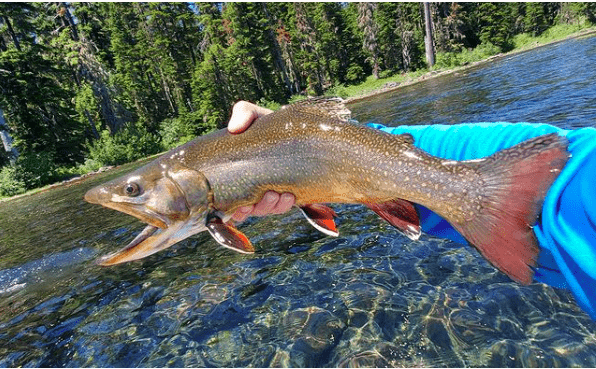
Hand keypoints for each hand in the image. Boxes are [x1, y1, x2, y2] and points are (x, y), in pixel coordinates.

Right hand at [227, 101, 295, 221]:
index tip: (238, 206)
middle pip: (247, 210)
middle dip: (256, 208)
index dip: (229, 209)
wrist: (295, 129)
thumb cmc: (268, 125)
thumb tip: (234, 128)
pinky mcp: (286, 193)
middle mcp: (249, 187)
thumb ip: (243, 113)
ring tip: (278, 194)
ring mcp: (267, 192)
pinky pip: (282, 207)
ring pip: (265, 209)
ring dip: (271, 206)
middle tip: (267, 194)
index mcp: (235, 174)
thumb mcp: (254, 114)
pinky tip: (290, 196)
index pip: (226, 199)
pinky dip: (286, 205)